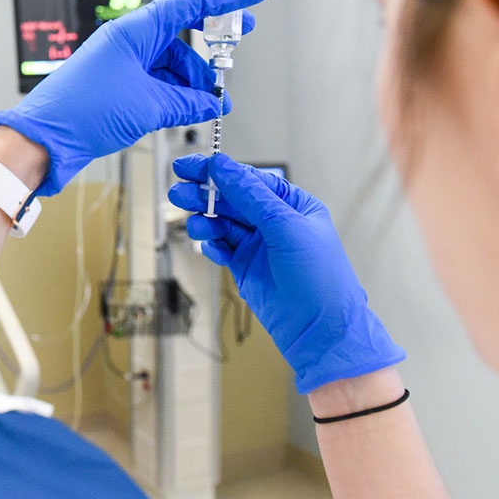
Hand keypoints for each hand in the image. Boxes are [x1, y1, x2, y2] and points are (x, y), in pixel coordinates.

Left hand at [0, 0, 276, 194]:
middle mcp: (129, 42)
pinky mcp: (119, 86)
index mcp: (135, 31)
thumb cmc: (80, 111)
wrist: (43, 139)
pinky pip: (158, 82)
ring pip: (172, 64)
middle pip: (184, 35)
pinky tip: (188, 111)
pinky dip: (176, 95)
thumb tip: (212, 104)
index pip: (193, 3)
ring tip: (208, 105)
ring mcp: (123, 63)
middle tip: (239, 49)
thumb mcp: (147, 106)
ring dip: (193, 83)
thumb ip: (186, 102)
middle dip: (211, 48)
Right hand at [168, 154, 404, 392]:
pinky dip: (212, 245)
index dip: (218, 171)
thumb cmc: (319, 278)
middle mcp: (273, 221)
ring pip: (222, 223)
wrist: (320, 332)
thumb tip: (222, 166)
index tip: (190, 167)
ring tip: (195, 225)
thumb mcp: (285, 227)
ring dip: (205, 221)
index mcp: (291, 204)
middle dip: (204, 195)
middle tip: (179, 192)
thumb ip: (250, 195)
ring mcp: (258, 245)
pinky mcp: (245, 267)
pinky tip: (209, 246)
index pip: (248, 179)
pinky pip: (221, 248)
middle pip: (230, 199)